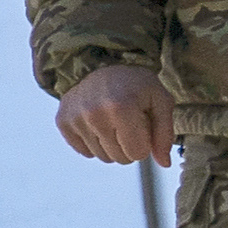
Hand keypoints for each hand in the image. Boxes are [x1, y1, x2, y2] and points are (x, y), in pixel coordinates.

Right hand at [56, 65, 175, 165]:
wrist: (102, 64)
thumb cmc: (136, 86)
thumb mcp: (161, 101)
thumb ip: (165, 133)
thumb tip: (164, 164)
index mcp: (122, 107)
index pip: (138, 154)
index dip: (145, 142)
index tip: (142, 125)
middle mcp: (94, 113)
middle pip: (120, 158)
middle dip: (129, 146)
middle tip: (128, 124)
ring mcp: (75, 117)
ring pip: (102, 157)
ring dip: (111, 145)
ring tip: (113, 122)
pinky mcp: (62, 120)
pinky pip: (84, 152)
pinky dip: (94, 143)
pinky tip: (98, 125)